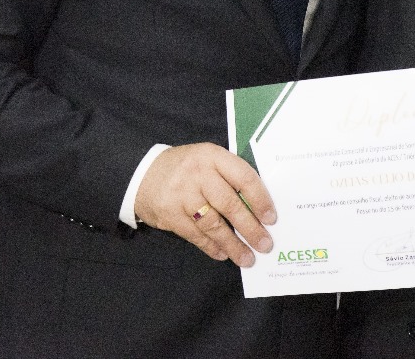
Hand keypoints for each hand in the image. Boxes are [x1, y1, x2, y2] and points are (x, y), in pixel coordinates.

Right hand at [133, 143, 274, 267]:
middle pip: (229, 204)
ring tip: (247, 258)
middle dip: (250, 228)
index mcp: (212, 156)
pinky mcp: (170, 214)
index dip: (260, 199)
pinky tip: (223, 254)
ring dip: (232, 244)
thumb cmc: (186, 168)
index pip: (243, 177)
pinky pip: (195, 235)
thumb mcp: (208, 160)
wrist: (143, 173)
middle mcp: (198, 173)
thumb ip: (229, 176)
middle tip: (265, 244)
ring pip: (213, 223)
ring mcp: (182, 194)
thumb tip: (258, 207)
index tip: (271, 218)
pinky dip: (211, 247)